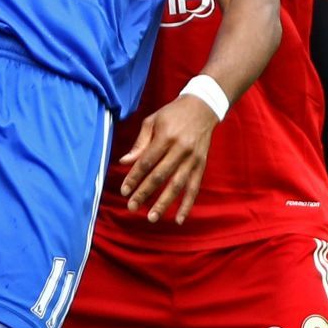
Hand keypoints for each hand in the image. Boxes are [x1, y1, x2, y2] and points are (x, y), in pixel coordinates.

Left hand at [118, 94, 220, 222]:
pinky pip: (194, 188)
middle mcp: (181, 149)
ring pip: (177, 185)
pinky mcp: (202, 165)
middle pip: (160, 176)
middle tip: (132, 207)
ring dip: (164, 202)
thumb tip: (124, 162)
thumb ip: (139, 143)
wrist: (203, 107)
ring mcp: (193, 158)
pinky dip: (187, 205)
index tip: (124, 191)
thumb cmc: (172, 114)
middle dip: (145, 193)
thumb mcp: (152, 121)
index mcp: (166, 136)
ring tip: (151, 217)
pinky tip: (178, 219)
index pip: (147, 162)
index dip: (134, 177)